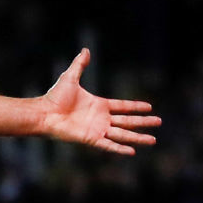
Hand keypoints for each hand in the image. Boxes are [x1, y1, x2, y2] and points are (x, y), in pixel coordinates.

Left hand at [35, 50, 159, 154]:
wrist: (43, 113)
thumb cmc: (54, 97)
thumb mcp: (70, 78)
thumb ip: (79, 65)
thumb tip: (85, 50)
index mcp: (99, 104)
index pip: (123, 106)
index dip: (136, 107)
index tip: (150, 107)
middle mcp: (100, 118)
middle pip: (127, 121)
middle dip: (143, 122)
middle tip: (159, 122)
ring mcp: (97, 129)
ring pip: (122, 134)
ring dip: (138, 137)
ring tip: (153, 140)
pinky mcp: (91, 139)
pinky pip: (108, 145)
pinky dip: (119, 149)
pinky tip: (132, 152)